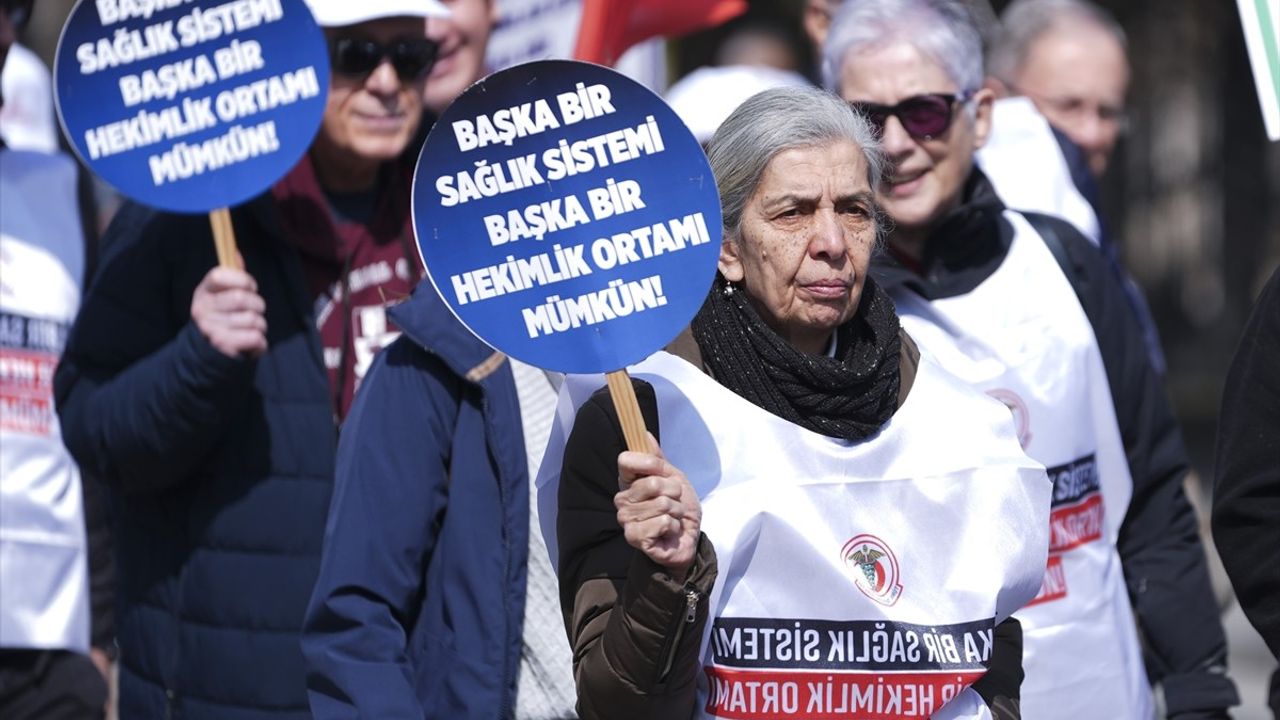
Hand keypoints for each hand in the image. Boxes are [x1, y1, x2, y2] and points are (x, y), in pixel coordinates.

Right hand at [190, 264, 266, 357]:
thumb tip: (236, 253)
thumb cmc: (222, 317)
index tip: (250, 287)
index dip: (243, 280)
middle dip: (258, 304)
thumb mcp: (221, 295)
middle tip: (255, 310)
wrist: (208, 351)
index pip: (220, 276)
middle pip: (241, 298)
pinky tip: (252, 342)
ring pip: (253, 320)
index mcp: (203, 292)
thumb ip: (232, 276)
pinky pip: (255, 337)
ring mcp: (211, 329)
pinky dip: (260, 342)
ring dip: (260, 325)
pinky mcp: (223, 346)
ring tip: (251, 328)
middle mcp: (203, 309)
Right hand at [615, 433, 700, 579]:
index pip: (626, 461)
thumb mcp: (673, 477)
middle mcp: (623, 500)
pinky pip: (663, 522)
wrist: (688, 539)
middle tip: (674, 503)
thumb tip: (645, 434)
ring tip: (673, 519)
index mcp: (628, 483)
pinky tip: (669, 532)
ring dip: (676, 511)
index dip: (650, 464)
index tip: (662, 472)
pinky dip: (674, 526)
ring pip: (662, 504)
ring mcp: (627, 520)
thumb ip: (657, 459)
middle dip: (674, 493)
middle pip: (652, 483)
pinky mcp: (635, 537)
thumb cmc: (679, 509)